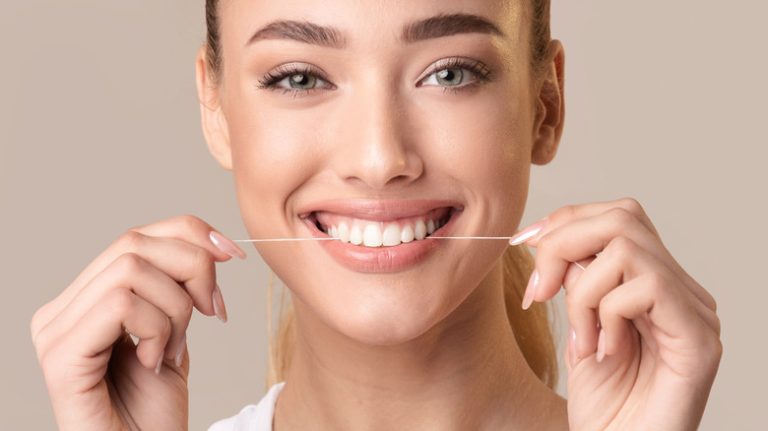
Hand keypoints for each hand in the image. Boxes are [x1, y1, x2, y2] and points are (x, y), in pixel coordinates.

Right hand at [30, 215, 245, 430]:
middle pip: (134, 243)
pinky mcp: (61, 356)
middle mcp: (62, 310)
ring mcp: (55, 332)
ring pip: (130, 270)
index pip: (137, 236)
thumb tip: (212, 245)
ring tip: (173, 349)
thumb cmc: (153, 413)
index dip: (191, 233)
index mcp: (87, 299)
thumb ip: (178, 289)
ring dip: (175, 308)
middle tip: (212, 311)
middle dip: (192, 269)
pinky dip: (155, 328)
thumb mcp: (175, 334)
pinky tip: (155, 361)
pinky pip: (120, 305)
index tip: (233, 255)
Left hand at [510, 198, 721, 430]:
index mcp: (654, 285)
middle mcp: (680, 291)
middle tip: (538, 291)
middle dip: (564, 242)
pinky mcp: (699, 338)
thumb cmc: (605, 409)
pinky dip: (606, 313)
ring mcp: (695, 312)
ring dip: (583, 291)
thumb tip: (554, 239)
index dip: (565, 221)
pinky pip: (646, 287)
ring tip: (581, 339)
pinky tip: (604, 352)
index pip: (617, 217)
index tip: (523, 243)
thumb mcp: (579, 331)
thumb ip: (578, 283)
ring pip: (627, 247)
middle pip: (623, 217)